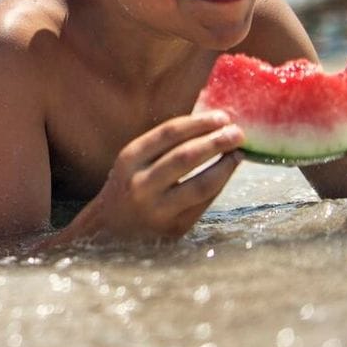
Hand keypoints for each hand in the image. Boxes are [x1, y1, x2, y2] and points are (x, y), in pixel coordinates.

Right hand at [57, 112, 244, 244]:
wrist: (109, 230)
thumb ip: (165, 145)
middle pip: (186, 157)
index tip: (222, 117)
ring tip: (238, 154)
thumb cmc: (129, 186)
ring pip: (201, 184)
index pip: (170, 133)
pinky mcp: (174, 228)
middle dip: (217, 142)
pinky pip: (204, 203)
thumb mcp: (134, 161)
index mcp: (130, 159)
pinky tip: (227, 173)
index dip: (200, 123)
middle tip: (238, 133)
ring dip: (225, 167)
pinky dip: (219, 185)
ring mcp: (158, 209)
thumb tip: (213, 125)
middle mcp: (141, 184)